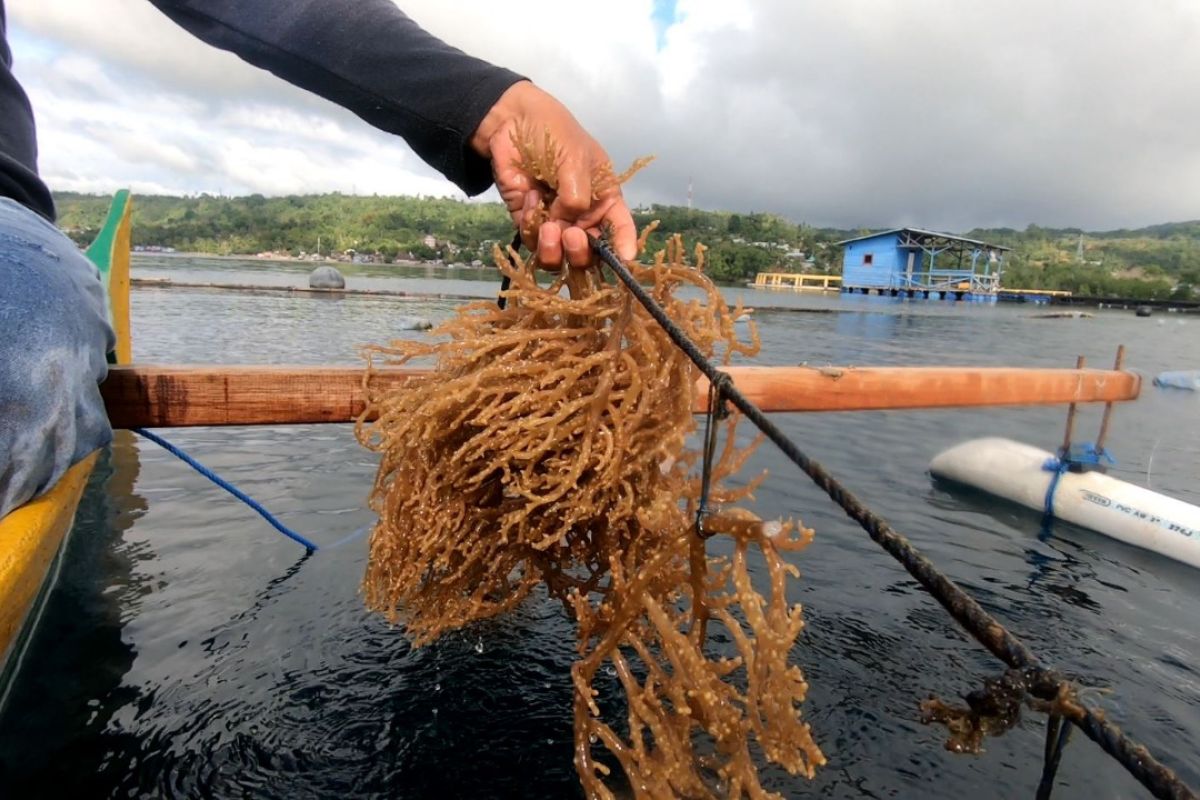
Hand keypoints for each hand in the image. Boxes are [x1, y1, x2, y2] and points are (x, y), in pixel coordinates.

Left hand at [470, 81, 635, 269]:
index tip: (626, 259)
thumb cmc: (554, 133)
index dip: (625, 246)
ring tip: (548, 228)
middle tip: (571, 236)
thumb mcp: (577, 160)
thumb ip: (576, 197)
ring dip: (554, 250)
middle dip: (580, 252)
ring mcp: (554, 221)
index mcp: (603, 199)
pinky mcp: (528, 221)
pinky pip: (532, 240)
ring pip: (558, 257)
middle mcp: (581, 216)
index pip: (620, 229)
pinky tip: (529, 197)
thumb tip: (564, 226)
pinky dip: (531, 225)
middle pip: (587, 254)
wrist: (511, 121)